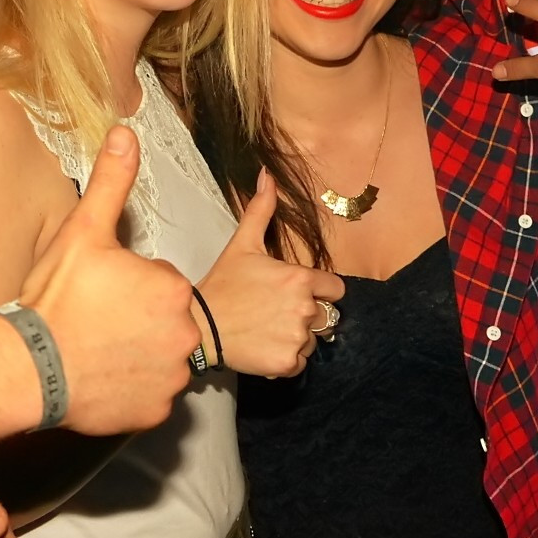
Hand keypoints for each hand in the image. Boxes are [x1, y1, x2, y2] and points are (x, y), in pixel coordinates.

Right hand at [19, 126, 198, 435]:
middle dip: (138, 318)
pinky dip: (132, 387)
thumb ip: (112, 181)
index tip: (100, 291)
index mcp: (173, 286)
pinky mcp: (157, 410)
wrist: (30, 367)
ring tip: (97, 348)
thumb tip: (125, 133)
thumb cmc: (56, 298)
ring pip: (162, 356)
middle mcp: (184, 333)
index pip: (160, 281)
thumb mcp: (83, 231)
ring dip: (138, 352)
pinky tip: (102, 376)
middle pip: (165, 318)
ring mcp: (172, 377)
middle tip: (97, 320)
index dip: (129, 283)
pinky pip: (152, 394)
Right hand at [196, 173, 346, 378]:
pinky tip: (265, 345)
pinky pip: (300, 362)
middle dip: (307, 313)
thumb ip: (262, 210)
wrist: (201, 324)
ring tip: (268, 328)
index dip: (319, 290)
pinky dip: (286, 357)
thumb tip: (268, 175)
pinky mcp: (287, 363)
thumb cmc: (223, 283)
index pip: (336, 289)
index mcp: (301, 279)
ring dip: (297, 336)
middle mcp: (305, 309)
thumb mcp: (243, 244)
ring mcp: (297, 338)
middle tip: (275, 310)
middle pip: (326, 315)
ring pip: (314, 339)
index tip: (295, 292)